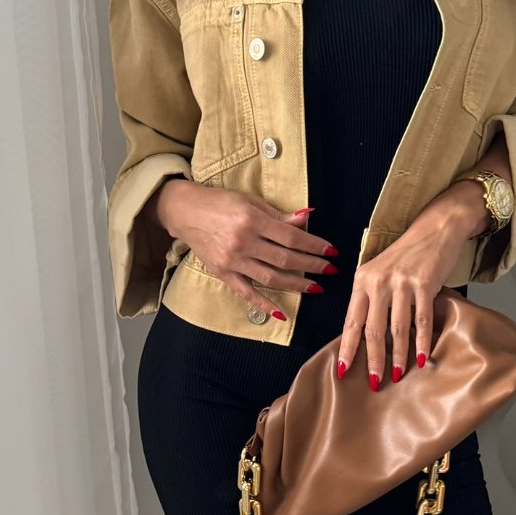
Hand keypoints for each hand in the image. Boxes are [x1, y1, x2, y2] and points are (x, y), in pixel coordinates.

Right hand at [148, 179, 336, 320]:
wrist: (184, 211)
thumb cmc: (220, 202)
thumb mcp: (250, 201)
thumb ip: (278, 214)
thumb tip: (307, 218)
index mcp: (252, 220)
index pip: (292, 236)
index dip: (314, 245)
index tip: (331, 250)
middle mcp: (243, 242)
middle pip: (285, 259)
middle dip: (311, 266)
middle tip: (330, 270)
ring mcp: (233, 261)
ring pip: (271, 278)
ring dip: (296, 285)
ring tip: (315, 288)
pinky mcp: (223, 273)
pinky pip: (247, 293)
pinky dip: (265, 304)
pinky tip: (282, 313)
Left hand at [336, 184, 489, 385]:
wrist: (435, 228)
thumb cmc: (406, 255)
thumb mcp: (380, 272)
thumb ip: (371, 299)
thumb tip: (365, 337)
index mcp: (362, 280)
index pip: (351, 321)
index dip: (347, 348)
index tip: (343, 370)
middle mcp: (378, 281)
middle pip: (372, 330)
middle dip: (372, 360)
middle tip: (373, 383)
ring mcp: (401, 283)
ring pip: (397, 329)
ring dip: (397, 356)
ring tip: (396, 376)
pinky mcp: (424, 284)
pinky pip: (421, 320)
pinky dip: (422, 342)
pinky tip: (423, 359)